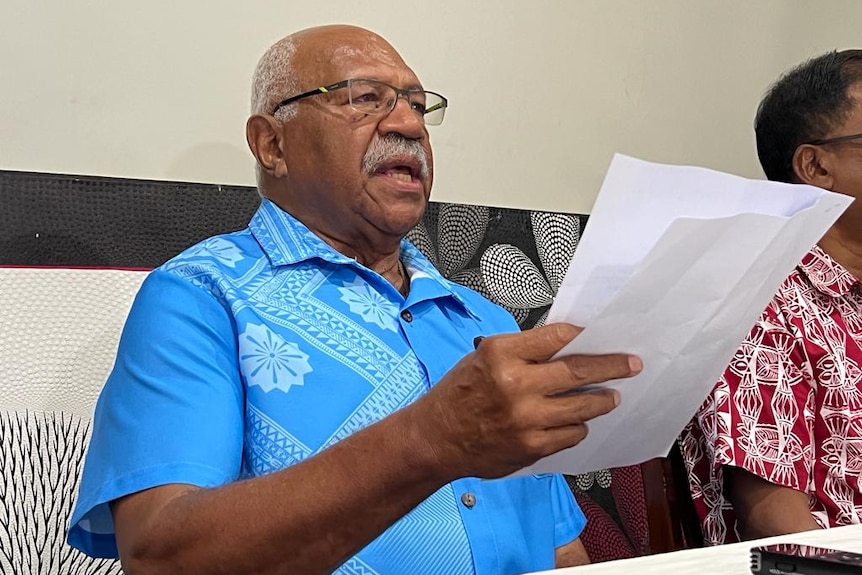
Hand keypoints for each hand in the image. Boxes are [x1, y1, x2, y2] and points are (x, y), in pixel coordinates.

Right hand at [412, 323, 641, 478]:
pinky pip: (571, 434)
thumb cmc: (459, 394)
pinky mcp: (531, 447)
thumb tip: (566, 346)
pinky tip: (577, 420)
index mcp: (501, 354)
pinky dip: (578, 425)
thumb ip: (523, 351)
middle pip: (578, 371)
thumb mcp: (483, 357)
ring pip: (582, 406)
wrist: (436, 438)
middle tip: (631, 364)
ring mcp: (526, 419)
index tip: (600, 334)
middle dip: (612, 366)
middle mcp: (515, 385)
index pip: (557, 337)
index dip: (583, 334)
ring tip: (612, 396)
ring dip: (602, 400)